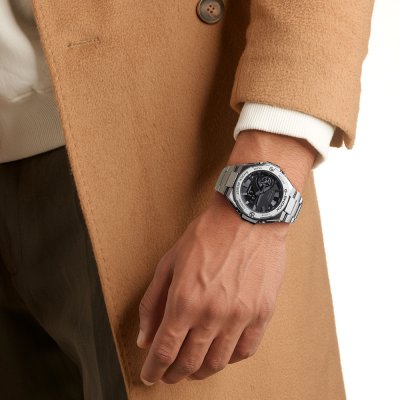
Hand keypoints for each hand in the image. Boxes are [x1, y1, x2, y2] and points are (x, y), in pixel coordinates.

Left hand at [137, 192, 288, 384]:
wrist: (247, 218)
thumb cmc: (207, 235)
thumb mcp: (169, 263)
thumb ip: (153, 303)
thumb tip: (145, 338)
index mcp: (184, 301)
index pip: (165, 350)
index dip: (154, 368)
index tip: (150, 374)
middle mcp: (212, 314)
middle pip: (189, 362)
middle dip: (173, 374)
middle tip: (169, 374)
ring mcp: (240, 316)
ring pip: (217, 362)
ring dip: (200, 372)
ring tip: (193, 368)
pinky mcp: (261, 313)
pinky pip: (246, 350)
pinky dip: (230, 359)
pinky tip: (221, 353)